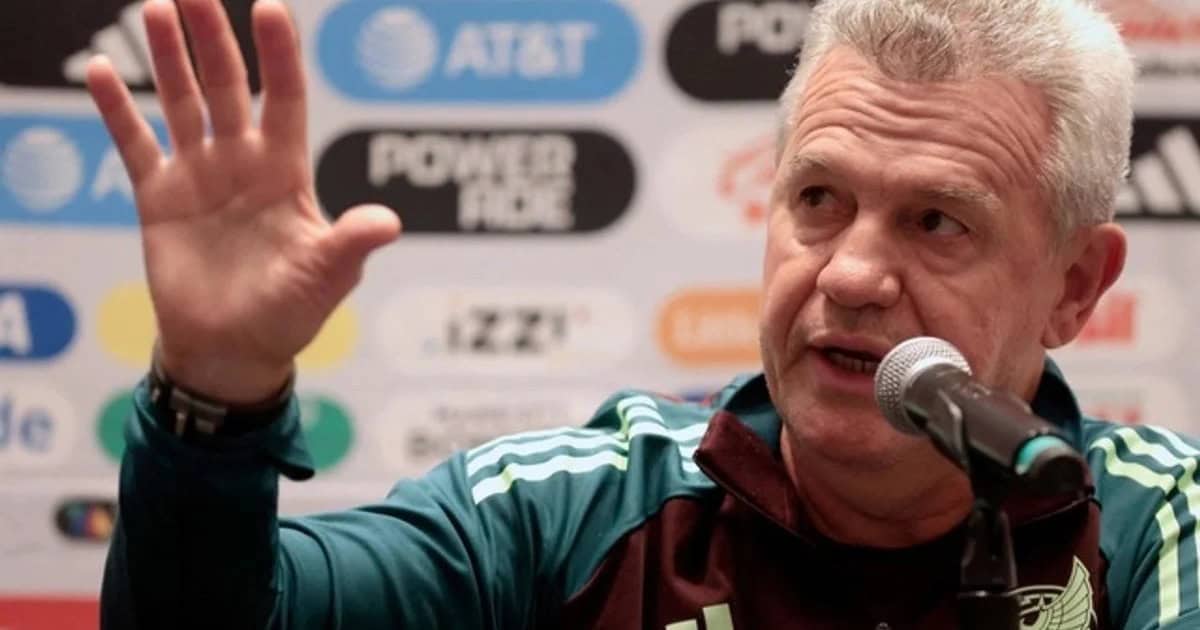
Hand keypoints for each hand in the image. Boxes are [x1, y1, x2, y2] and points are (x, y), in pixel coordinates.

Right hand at [86, 0, 399, 403]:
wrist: (234, 349)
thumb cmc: (290, 312)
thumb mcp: (326, 277)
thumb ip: (350, 244)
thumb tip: (390, 223)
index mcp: (287, 172)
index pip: (287, 99)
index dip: (281, 56)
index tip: (272, 8)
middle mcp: (243, 162)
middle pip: (230, 87)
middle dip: (215, 40)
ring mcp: (200, 175)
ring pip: (183, 103)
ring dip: (170, 59)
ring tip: (158, 9)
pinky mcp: (159, 198)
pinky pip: (136, 145)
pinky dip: (119, 111)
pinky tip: (103, 72)